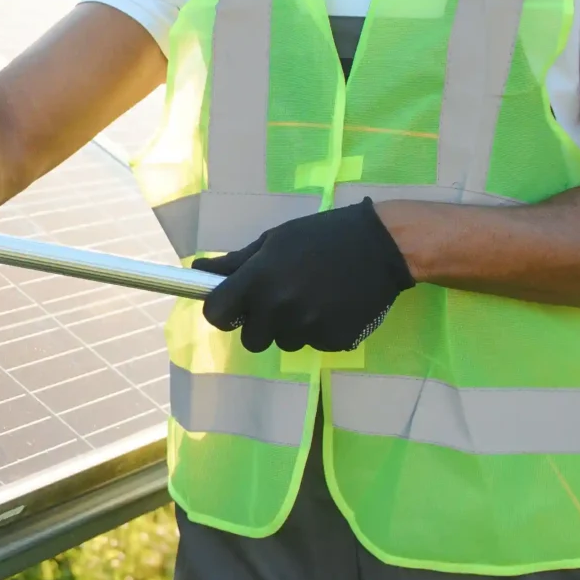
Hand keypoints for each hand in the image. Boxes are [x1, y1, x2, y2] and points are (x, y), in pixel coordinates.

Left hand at [198, 198, 413, 352]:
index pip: (217, 315)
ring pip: (284, 343)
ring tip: (313, 296)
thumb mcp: (274, 241)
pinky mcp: (334, 340)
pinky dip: (319, 330)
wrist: (381, 245)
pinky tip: (333, 305)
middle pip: (251, 340)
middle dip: (260, 325)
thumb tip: (198, 271)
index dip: (222, 311)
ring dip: (291, 327)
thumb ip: (236, 262)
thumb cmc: (322, 236)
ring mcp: (308, 328)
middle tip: (281, 299)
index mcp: (259, 280)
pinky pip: (313, 344)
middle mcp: (279, 308)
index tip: (233, 306)